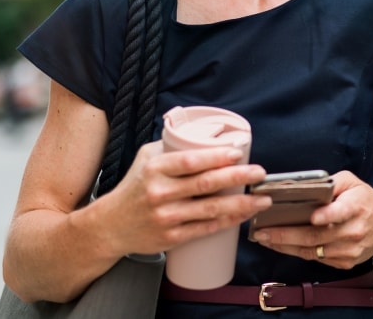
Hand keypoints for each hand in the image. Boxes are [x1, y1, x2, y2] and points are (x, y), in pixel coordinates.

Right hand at [96, 142, 270, 257]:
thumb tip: (206, 133)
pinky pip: (205, 229)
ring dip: (241, 204)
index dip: (215, 156)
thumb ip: (172, 146)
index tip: (238, 153)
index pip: (189, 161)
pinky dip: (227, 222)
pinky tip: (244, 216)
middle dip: (238, 177)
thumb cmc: (134, 188)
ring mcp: (166, 217)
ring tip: (262, 198)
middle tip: (260, 173)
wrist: (110, 226)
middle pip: (205, 184)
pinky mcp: (171, 238)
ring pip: (210, 209)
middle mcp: (160, 193)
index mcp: (155, 169)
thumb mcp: (146, 159)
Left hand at [250, 171, 372, 268]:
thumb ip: (330, 182)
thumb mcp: (352, 182)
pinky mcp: (345, 262)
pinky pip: (316, 258)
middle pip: (317, 236)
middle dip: (286, 235)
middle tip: (263, 232)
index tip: (312, 217)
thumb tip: (303, 187)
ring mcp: (349, 250)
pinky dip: (296, 252)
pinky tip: (281, 245)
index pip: (342, 211)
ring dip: (285, 246)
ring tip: (265, 239)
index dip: (328, 215)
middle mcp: (354, 231)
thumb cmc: (365, 200)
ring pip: (312, 251)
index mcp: (357, 206)